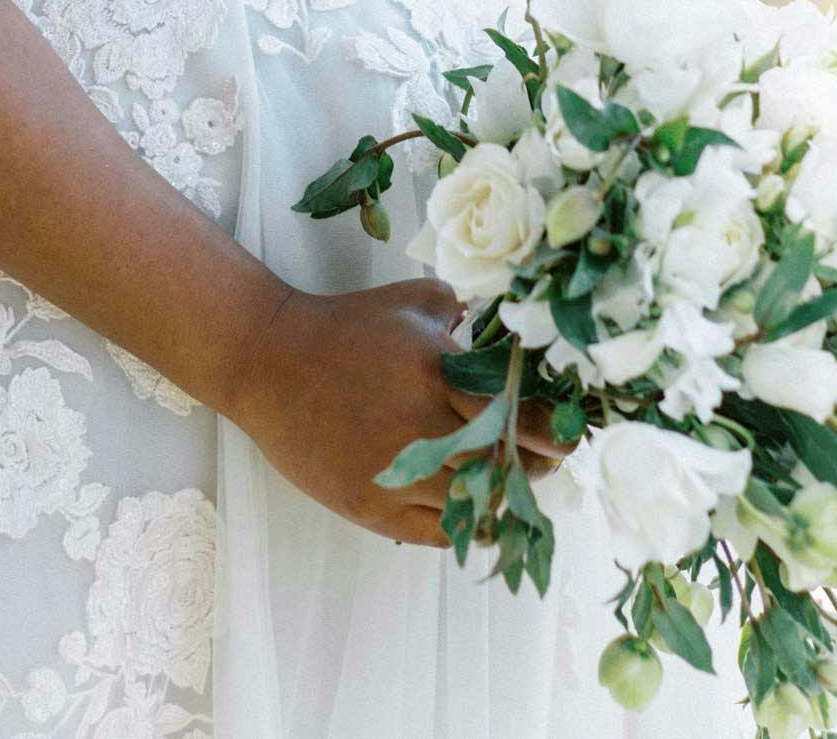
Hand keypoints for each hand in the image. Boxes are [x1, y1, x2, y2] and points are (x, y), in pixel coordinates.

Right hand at [217, 278, 577, 550]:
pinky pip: (440, 534)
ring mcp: (395, 475)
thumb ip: (459, 309)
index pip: (518, 418)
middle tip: (541, 461)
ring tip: (509, 485)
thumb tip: (500, 330)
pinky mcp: (372, 508)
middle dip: (533, 469)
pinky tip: (476, 512)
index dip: (552, 435)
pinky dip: (467, 527)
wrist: (270, 361)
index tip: (567, 436)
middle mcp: (420, 428)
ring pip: (475, 508)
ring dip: (502, 500)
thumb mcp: (408, 301)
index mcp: (435, 373)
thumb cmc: (345, 325)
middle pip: (504, 469)